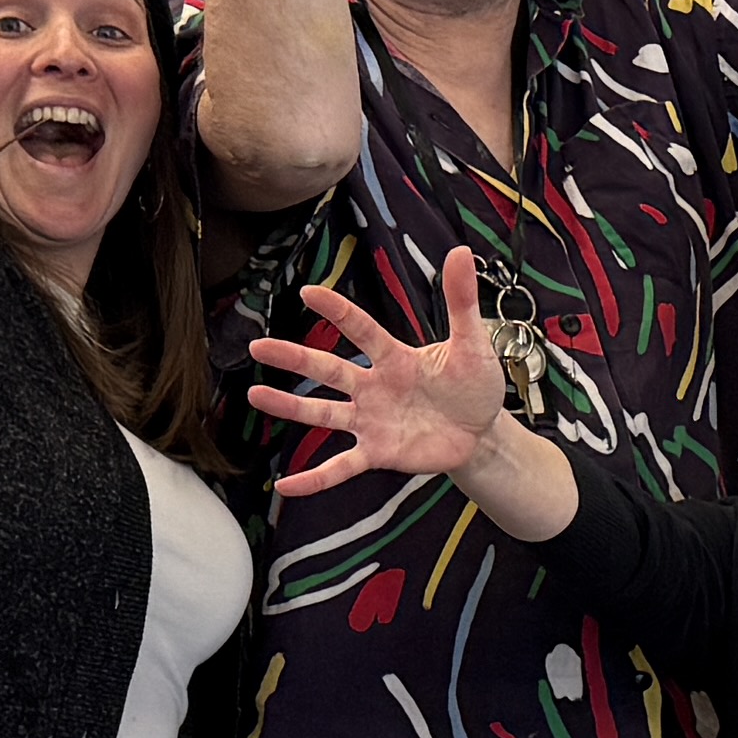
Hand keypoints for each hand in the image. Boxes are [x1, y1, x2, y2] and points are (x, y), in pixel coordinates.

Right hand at [243, 247, 508, 492]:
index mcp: (395, 358)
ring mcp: (371, 421)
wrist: (482, 433)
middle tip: (257, 346)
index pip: (362, 329)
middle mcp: (374, 387)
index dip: (338, 311)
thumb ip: (461, 301)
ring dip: (290, 407)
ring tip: (255, 396)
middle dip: (293, 358)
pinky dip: (314, 479)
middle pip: (328, 369)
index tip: (309, 292)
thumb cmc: (474, 385)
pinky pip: (340, 467)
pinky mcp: (377, 453)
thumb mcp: (472, 344)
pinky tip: (285, 486)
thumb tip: (461, 251)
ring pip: (323, 413)